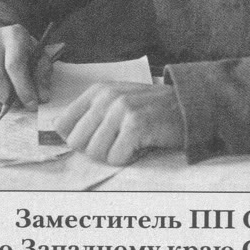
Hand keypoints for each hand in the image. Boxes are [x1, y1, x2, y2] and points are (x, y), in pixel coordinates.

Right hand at [0, 24, 52, 107]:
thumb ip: (42, 75)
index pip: (14, 64)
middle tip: (18, 105)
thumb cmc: (23, 52)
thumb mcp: (39, 58)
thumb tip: (41, 97)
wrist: (1, 41)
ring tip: (8, 99)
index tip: (31, 104)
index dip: (23, 88)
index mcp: (13, 35)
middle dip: (8, 98)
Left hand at [54, 82, 183, 165]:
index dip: (78, 140)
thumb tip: (61, 133)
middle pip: (77, 142)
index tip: (97, 140)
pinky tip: (141, 146)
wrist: (189, 106)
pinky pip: (116, 158)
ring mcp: (121, 109)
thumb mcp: (117, 102)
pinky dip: (129, 159)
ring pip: (95, 152)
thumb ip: (91, 114)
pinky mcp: (136, 124)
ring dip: (114, 155)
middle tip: (118, 143)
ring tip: (131, 142)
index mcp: (97, 91)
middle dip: (96, 150)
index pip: (63, 125)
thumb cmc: (152, 109)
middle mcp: (106, 96)